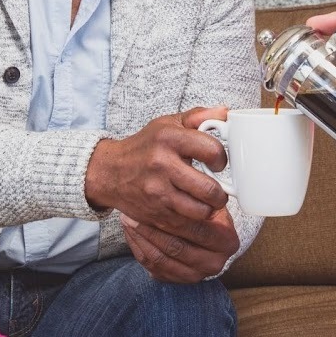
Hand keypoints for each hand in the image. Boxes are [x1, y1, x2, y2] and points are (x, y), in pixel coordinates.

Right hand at [86, 107, 229, 233]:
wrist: (110, 172)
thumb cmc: (145, 146)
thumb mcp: (168, 124)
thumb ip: (199, 117)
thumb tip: (226, 112)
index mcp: (169, 138)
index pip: (212, 149)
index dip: (221, 159)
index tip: (218, 163)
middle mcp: (162, 164)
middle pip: (209, 189)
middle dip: (220, 193)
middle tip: (217, 190)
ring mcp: (157, 192)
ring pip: (201, 211)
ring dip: (209, 208)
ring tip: (205, 200)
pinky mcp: (154, 213)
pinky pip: (186, 223)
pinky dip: (193, 219)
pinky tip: (189, 208)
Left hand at [121, 207, 240, 283]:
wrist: (203, 236)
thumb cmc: (204, 212)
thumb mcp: (210, 201)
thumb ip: (202, 195)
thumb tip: (184, 176)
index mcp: (228, 242)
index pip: (198, 230)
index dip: (175, 216)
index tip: (155, 201)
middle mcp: (215, 263)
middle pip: (177, 247)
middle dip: (152, 228)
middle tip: (134, 212)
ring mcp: (196, 275)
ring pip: (161, 259)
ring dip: (142, 239)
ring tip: (128, 220)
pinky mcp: (178, 281)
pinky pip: (152, 267)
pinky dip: (139, 249)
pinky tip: (132, 233)